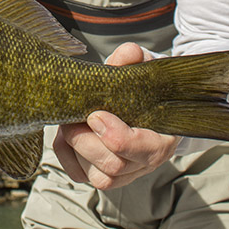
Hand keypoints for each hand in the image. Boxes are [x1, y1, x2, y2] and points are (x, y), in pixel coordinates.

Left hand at [53, 43, 180, 190]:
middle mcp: (144, 162)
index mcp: (162, 138)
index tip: (95, 115)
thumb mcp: (142, 69)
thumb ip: (134, 60)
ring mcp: (124, 173)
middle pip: (114, 164)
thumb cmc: (143, 89)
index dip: (117, 137)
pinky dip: (66, 155)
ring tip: (70, 122)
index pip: (145, 150)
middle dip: (86, 140)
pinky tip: (66, 133)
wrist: (141, 104)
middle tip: (75, 115)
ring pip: (97, 176)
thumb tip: (129, 52)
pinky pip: (80, 174)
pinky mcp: (102, 174)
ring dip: (75, 148)